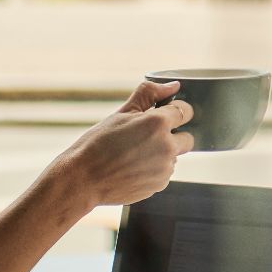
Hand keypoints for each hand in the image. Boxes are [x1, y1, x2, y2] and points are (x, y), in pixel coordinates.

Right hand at [58, 80, 193, 205]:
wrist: (83, 179)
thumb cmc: (98, 144)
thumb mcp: (122, 112)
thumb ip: (150, 94)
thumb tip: (172, 86)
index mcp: (158, 123)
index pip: (186, 111)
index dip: (175, 111)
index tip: (166, 115)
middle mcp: (166, 147)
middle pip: (188, 138)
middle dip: (174, 135)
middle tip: (148, 137)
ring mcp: (164, 169)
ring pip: (174, 156)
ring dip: (162, 153)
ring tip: (133, 154)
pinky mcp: (159, 185)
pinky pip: (164, 172)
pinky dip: (153, 169)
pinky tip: (133, 167)